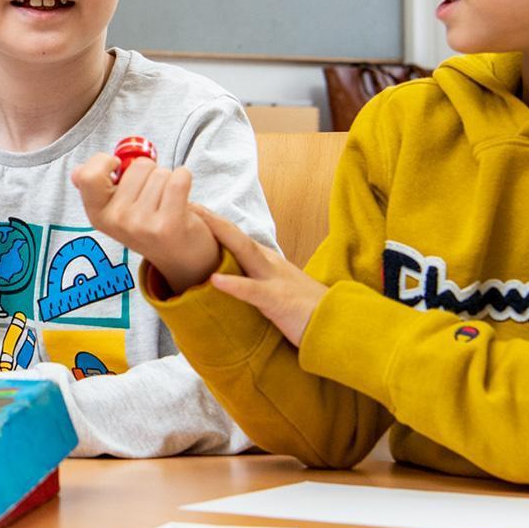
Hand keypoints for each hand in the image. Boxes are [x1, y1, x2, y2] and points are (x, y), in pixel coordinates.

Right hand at [71, 153, 220, 293]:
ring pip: (161, 173)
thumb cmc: (147, 222)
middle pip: (137, 166)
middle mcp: (116, 221)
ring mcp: (140, 225)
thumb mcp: (116, 208)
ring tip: (166, 203)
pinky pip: (179, 178)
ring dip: (168, 181)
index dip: (106, 161)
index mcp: (97, 213)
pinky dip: (185, 179)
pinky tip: (181, 198)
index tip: (119, 167)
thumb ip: (97, 186)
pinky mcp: (168, 225)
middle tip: (152, 196)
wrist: (178, 256)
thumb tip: (77, 172)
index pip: (88, 175)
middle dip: (150, 173)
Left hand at [196, 208, 327, 345]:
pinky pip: (253, 291)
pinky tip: (214, 280)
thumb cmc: (306, 310)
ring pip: (245, 252)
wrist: (340, 324)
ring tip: (196, 222)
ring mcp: (275, 280)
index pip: (238, 239)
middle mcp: (270, 264)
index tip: (192, 210)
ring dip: (220, 235)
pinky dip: (233, 285)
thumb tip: (230, 276)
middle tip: (188, 203)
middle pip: (238, 237)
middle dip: (212, 220)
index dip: (215, 224)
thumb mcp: (277, 289)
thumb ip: (256, 279)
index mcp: (268, 262)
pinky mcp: (279, 301)